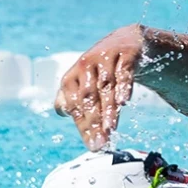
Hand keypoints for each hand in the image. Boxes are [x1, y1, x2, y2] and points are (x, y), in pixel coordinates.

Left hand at [55, 24, 145, 149]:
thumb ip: (73, 98)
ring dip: (108, 109)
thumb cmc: (102, 69)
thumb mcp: (85, 83)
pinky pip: (124, 72)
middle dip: (94, 121)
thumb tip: (61, 112)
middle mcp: (85, 67)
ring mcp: (105, 59)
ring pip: (106, 87)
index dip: (83, 126)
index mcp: (71, 77)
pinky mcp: (124, 54)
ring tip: (111, 129)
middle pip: (89, 98)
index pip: (75, 106)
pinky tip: (124, 101)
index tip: (93, 146)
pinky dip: (124, 86)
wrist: (126, 41)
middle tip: (101, 143)